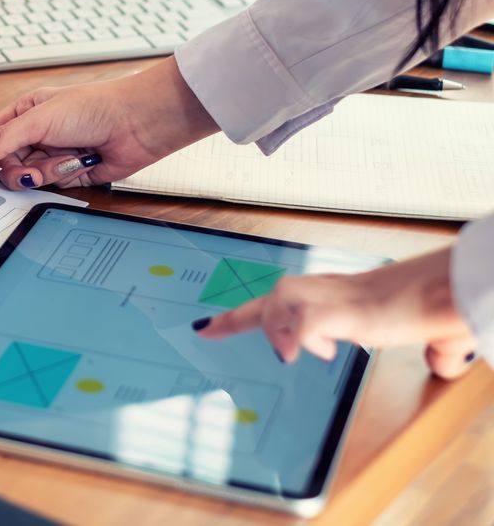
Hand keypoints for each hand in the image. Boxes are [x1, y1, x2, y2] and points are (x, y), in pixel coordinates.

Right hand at [0, 57, 217, 188]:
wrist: (137, 123)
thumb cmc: (92, 108)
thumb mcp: (39, 120)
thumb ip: (1, 140)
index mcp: (24, 113)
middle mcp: (35, 133)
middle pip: (6, 164)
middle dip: (20, 169)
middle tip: (32, 168)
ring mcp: (51, 154)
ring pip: (28, 177)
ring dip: (46, 172)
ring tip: (66, 158)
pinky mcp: (69, 172)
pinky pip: (52, 185)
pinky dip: (64, 176)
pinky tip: (80, 161)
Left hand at [195, 248, 477, 378]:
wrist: (443, 292)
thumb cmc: (436, 304)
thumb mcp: (427, 331)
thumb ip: (430, 347)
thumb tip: (446, 363)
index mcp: (338, 294)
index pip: (280, 299)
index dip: (241, 314)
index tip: (207, 325)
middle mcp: (326, 289)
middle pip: (271, 298)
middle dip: (239, 318)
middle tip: (208, 330)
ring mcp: (328, 297)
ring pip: (278, 305)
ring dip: (281, 329)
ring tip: (302, 350)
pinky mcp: (336, 311)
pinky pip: (303, 328)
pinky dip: (304, 341)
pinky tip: (319, 350)